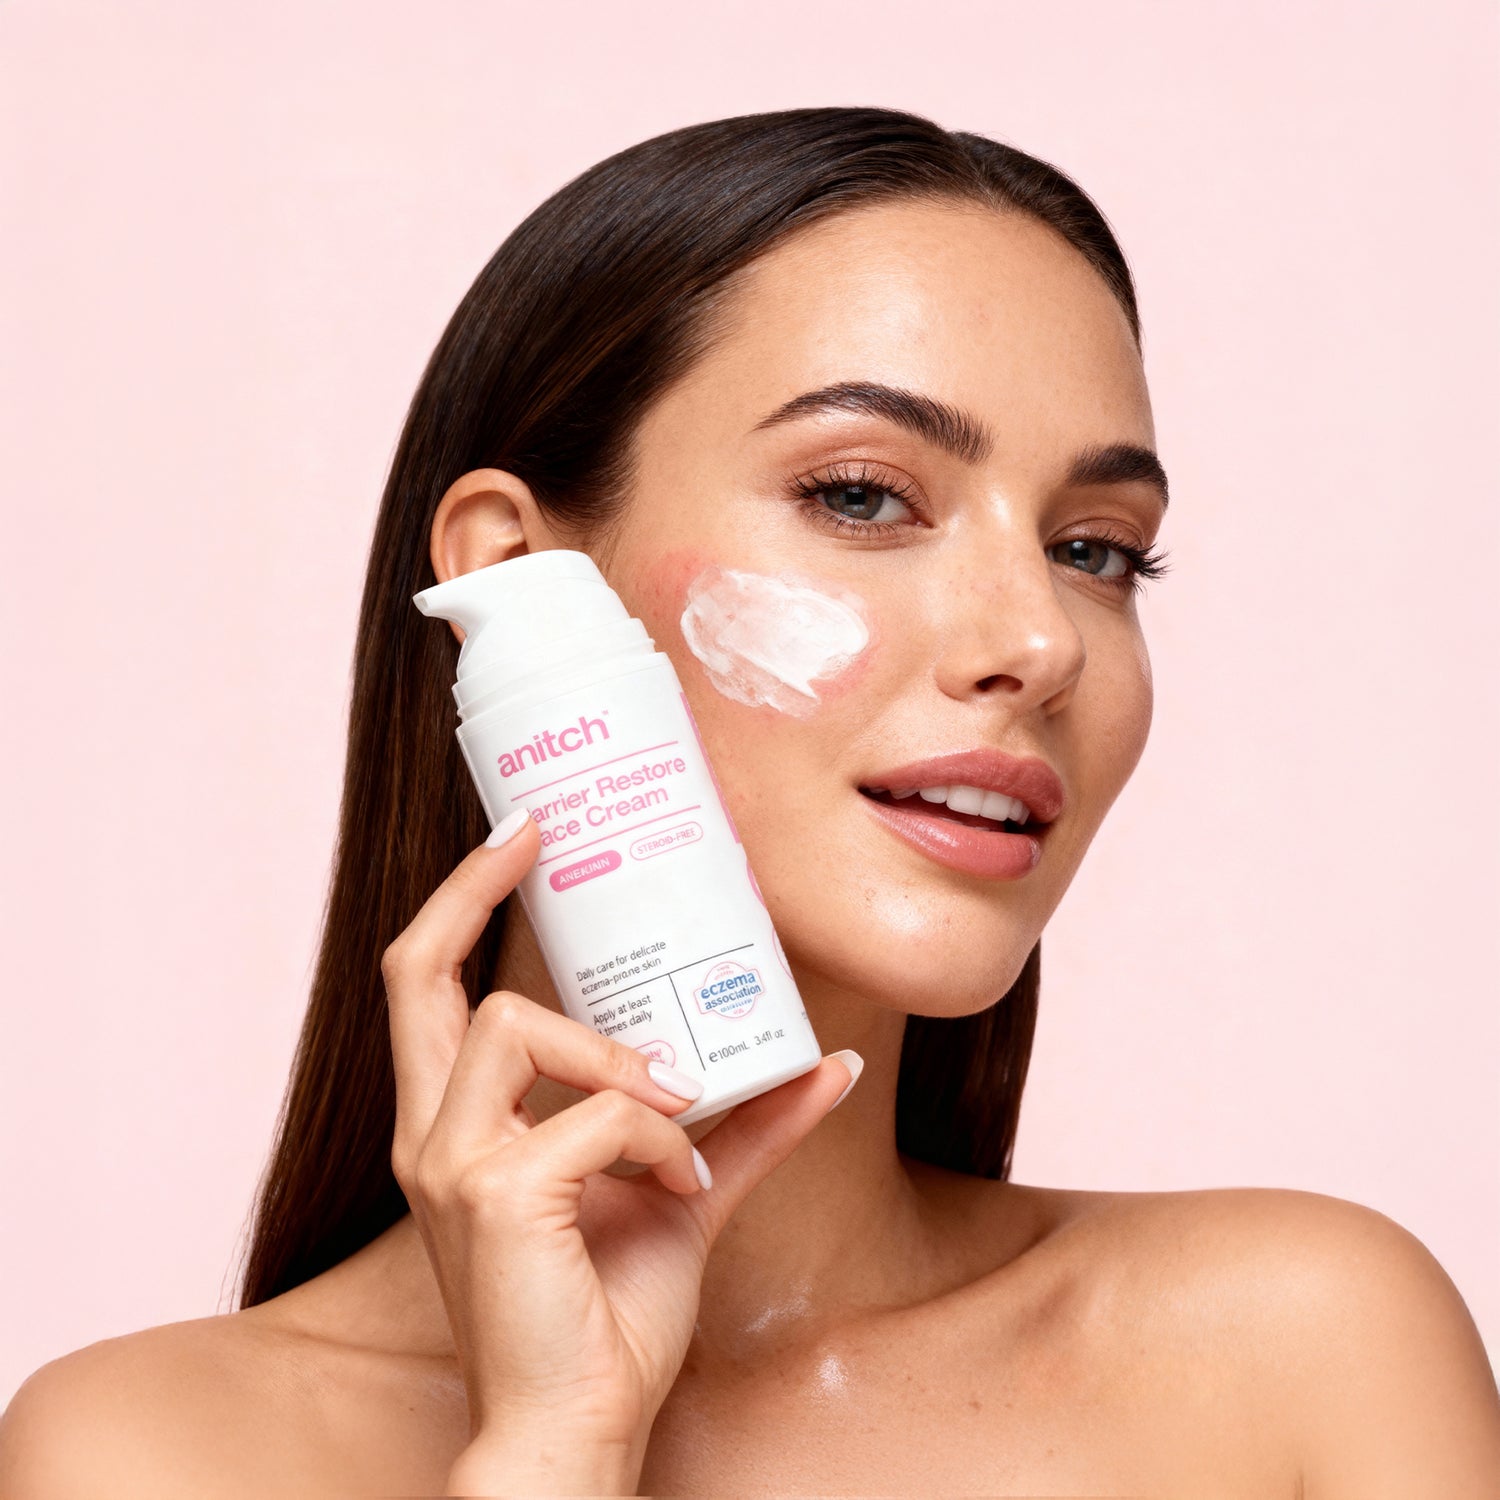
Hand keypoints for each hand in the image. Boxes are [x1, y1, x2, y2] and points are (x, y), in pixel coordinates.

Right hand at [381, 811, 859, 1492]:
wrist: (577, 1428)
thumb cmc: (605, 1318)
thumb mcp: (680, 1193)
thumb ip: (743, 1126)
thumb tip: (827, 1062)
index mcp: (458, 1123)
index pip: (426, 985)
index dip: (461, 900)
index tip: (518, 834)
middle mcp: (431, 1132)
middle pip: (414, 971)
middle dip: (470, 886)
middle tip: (535, 832)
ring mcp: (451, 1161)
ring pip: (517, 1023)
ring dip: (615, 1056)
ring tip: (677, 1108)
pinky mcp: (492, 1194)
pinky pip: (593, 1114)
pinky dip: (654, 1135)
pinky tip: (677, 1183)